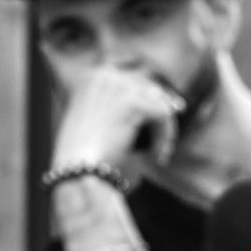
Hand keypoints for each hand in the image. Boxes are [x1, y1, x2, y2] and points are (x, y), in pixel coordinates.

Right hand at [50, 67, 186, 181]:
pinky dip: (166, 137)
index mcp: (90, 79)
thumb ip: (120, 114)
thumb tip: (164, 106)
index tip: (170, 108)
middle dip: (163, 106)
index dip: (150, 94)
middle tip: (173, 127)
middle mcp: (102, 75)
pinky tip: (159, 157)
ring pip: (158, 100)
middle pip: (147, 84)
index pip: (130, 78)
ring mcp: (117, 86)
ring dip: (164, 129)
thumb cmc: (86, 165)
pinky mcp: (131, 103)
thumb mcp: (99, 131)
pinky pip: (164, 115)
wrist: (77, 176)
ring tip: (159, 155)